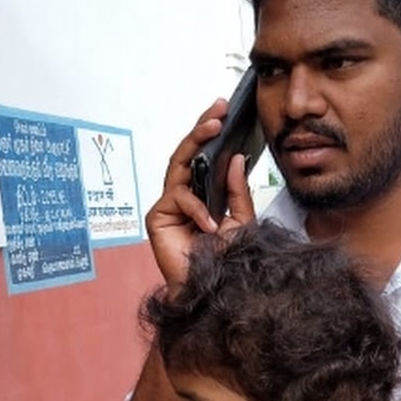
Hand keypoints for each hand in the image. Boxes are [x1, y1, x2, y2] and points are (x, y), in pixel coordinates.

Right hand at [144, 99, 255, 292]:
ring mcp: (169, 206)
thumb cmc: (226, 262)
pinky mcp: (157, 218)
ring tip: (215, 130)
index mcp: (203, 194)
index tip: (224, 109)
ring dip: (197, 144)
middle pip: (187, 154)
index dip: (211, 132)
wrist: (213, 291)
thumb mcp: (242, 220)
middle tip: (217, 110)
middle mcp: (183, 196)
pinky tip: (211, 224)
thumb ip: (237, 190)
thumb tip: (236, 158)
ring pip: (179, 166)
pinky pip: (178, 199)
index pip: (204, 157)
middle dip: (201, 128)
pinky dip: (198, 208)